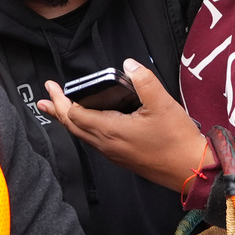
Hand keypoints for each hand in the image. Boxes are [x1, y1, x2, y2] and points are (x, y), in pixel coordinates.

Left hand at [39, 58, 212, 191]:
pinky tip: (89, 122)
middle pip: (73, 127)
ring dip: (68, 120)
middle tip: (43, 99)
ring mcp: (114, 154)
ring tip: (58, 110)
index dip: (60, 100)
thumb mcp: (163, 104)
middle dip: (56, 111)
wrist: (191, 170)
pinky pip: (94, 141)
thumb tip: (128, 64)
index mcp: (111, 131)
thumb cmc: (177, 140)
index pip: (75, 115)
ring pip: (82, 135)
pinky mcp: (122, 157)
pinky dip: (83, 128)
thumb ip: (143, 81)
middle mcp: (107, 145)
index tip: (51, 86)